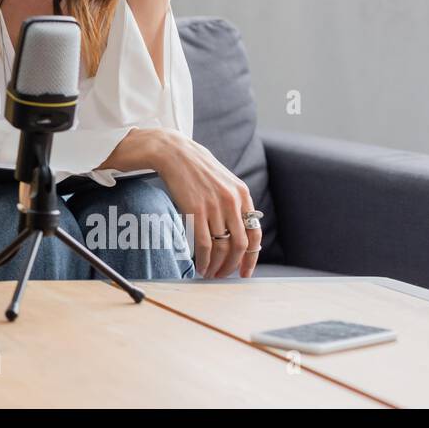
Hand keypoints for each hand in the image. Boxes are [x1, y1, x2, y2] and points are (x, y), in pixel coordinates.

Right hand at [149, 128, 260, 277]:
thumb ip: (234, 203)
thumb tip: (239, 229)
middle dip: (232, 265)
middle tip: (223, 275)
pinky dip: (204, 260)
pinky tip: (200, 266)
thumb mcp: (224, 181)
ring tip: (210, 273)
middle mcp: (232, 201)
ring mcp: (214, 206)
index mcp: (242, 194)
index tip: (244, 271)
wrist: (174, 152)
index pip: (254, 234)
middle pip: (239, 245)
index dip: (251, 257)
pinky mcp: (195, 210)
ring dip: (217, 266)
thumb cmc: (196, 168)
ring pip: (222, 247)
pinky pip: (204, 244)